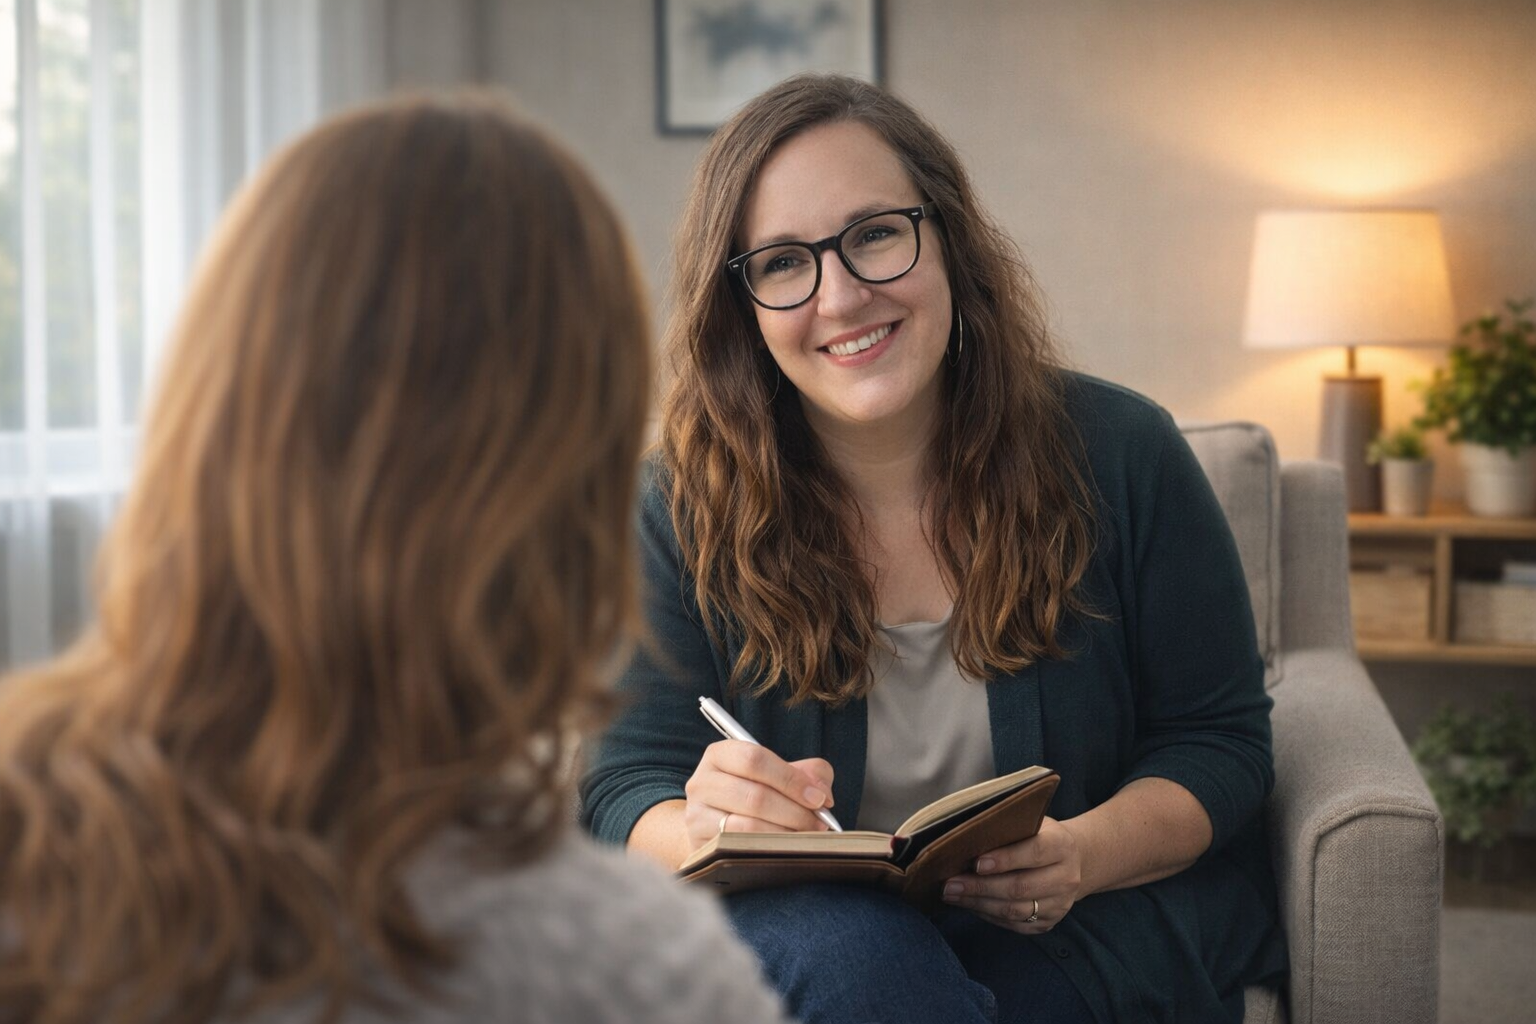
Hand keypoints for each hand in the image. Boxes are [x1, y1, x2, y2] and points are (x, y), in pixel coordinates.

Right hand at [682, 740, 834, 852]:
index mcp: (721, 755)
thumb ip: (807, 772)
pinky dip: (769, 849)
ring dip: (785, 834)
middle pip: (754, 796)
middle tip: (819, 823)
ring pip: (747, 826)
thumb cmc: (753, 793)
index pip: (755, 759)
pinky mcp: (700, 845)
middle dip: (795, 812)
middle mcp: (702, 782)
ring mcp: (697, 815)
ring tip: (806, 837)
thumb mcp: (778, 774)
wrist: (714, 824)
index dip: (790, 779)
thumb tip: (822, 792)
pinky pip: (739, 849)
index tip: (819, 798)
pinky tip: (785, 849)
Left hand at [939, 816, 1082, 932]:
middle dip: (981, 887)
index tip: (976, 863)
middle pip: (1020, 887)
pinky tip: (968, 905)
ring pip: (1015, 910)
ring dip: (979, 904)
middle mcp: (1066, 877)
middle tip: (950, 884)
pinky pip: (1014, 924)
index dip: (1004, 859)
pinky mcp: (1049, 923)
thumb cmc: (1038, 835)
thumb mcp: (1030, 823)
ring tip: (952, 895)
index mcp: (1062, 845)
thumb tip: (965, 838)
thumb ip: (1006, 828)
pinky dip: (988, 916)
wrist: (1072, 859)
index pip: (1034, 852)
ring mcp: (1060, 904)